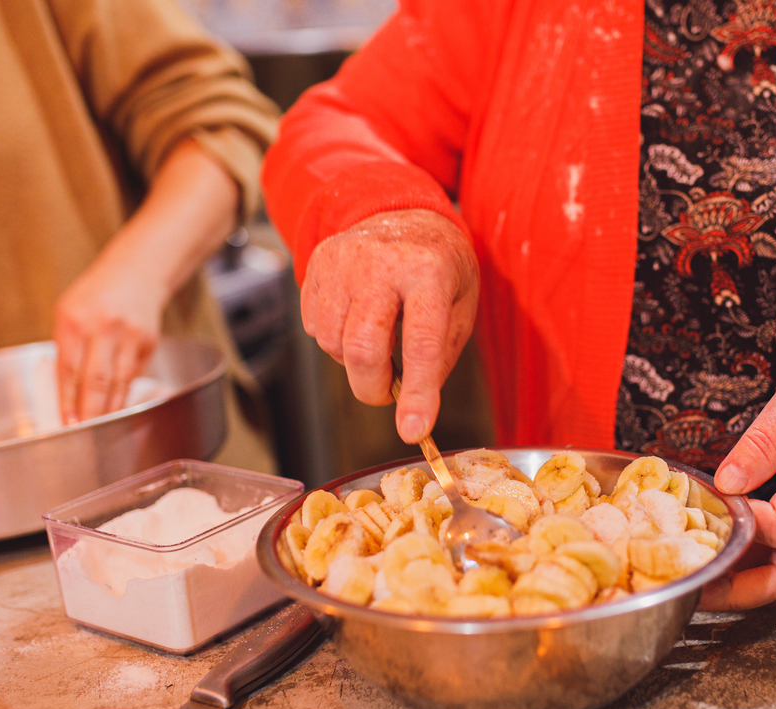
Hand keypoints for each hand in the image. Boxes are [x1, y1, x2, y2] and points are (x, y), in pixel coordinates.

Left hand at [53, 250, 164, 422]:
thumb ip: (65, 347)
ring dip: (109, 408)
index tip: (65, 422)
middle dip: (89, 412)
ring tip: (101, 426)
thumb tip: (64, 391)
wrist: (136, 273)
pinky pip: (134, 375)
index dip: (66, 400)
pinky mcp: (148, 342)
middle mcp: (103, 327)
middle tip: (83, 432)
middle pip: (95, 381)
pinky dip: (124, 392)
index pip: (68, 370)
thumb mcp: (68, 312)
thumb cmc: (95, 296)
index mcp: (75, 320)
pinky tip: (117, 404)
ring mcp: (129, 335)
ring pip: (119, 383)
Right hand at [301, 209, 478, 442]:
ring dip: (353, 361)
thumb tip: (413, 411)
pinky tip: (357, 320)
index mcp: (430, 271)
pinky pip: (314, 327)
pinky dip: (334, 339)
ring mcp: (343, 260)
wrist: (404, 211)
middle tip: (386, 393)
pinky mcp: (318, 264)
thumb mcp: (461, 306)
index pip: (421, 344)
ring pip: (332, 342)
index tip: (412, 430)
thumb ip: (439, 356)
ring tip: (377, 340)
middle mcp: (382, 262)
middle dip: (371, 387)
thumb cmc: (439, 265)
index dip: (416, 394)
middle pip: (361, 348)